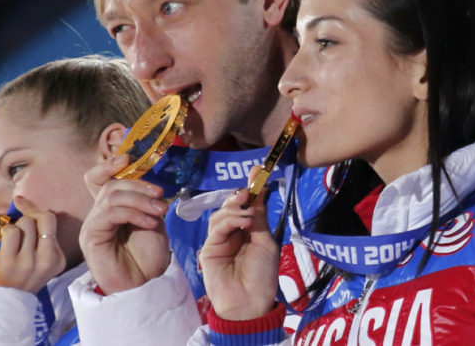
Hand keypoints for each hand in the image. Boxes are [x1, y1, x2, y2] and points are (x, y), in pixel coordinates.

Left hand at [0, 195, 65, 293]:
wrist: (1, 304)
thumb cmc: (19, 276)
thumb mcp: (39, 259)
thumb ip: (40, 233)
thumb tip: (21, 200)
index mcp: (58, 259)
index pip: (52, 221)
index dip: (36, 210)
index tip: (22, 204)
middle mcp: (47, 260)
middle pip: (43, 218)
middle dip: (28, 215)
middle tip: (19, 223)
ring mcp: (29, 262)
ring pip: (26, 223)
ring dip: (16, 226)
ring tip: (12, 240)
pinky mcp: (11, 262)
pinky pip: (11, 231)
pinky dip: (6, 231)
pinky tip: (4, 243)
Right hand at [79, 154, 170, 293]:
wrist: (146, 285)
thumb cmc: (149, 256)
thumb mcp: (152, 219)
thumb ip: (144, 199)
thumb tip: (146, 180)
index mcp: (111, 207)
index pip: (98, 177)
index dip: (109, 164)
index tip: (129, 157)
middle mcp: (98, 213)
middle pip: (110, 184)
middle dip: (138, 185)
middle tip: (160, 196)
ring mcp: (93, 224)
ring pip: (111, 196)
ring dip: (140, 200)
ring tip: (159, 212)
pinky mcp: (91, 236)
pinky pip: (109, 214)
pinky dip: (133, 213)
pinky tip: (149, 222)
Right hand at [199, 165, 278, 319]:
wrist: (250, 303)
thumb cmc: (262, 276)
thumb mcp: (265, 242)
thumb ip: (258, 217)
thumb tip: (261, 190)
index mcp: (247, 231)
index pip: (246, 205)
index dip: (250, 189)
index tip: (257, 171)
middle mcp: (232, 233)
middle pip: (230, 207)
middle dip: (239, 196)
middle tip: (247, 190)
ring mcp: (219, 240)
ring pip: (221, 215)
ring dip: (234, 208)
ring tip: (247, 211)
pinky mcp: (209, 248)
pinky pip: (216, 228)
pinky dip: (229, 220)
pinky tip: (242, 221)